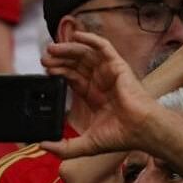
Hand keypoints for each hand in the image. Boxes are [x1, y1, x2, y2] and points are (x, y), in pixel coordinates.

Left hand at [39, 32, 159, 158]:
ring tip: (52, 49)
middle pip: (78, 65)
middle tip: (44, 58)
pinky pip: (104, 47)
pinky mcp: (118, 65)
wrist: (140, 129)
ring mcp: (110, 72)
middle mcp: (102, 82)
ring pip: (87, 54)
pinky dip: (91, 39)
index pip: (74, 79)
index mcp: (96, 97)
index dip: (60, 72)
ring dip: (69, 49)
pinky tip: (76, 36)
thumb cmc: (121, 136)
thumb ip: (64, 147)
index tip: (46, 70)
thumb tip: (43, 145)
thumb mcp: (86, 144)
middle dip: (60, 60)